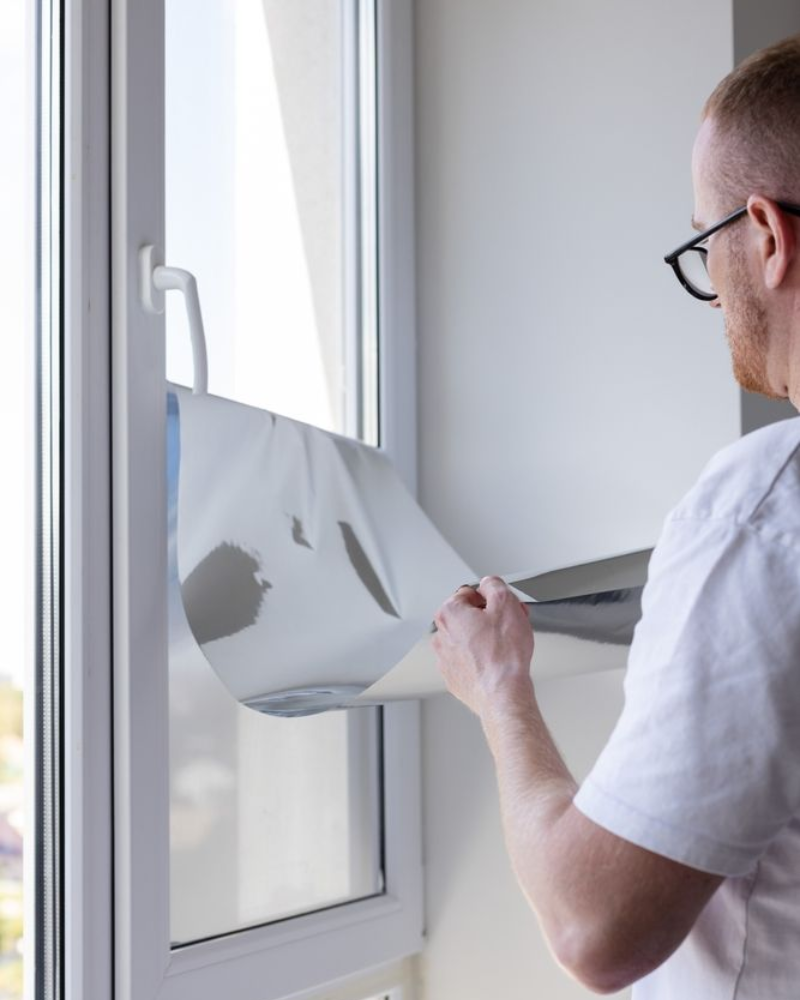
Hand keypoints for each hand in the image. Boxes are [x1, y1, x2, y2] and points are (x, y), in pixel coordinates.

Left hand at [433, 576, 533, 716]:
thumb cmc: (504, 655)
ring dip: (486, 639)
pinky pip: (468, 660)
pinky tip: (497, 663)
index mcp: (449, 613)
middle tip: (510, 627)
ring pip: (469, 638)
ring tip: (505, 648)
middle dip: (490, 618)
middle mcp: (441, 635)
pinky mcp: (453, 677)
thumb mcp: (507, 603)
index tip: (504, 610)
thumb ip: (494, 585)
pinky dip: (481, 659)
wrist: (504, 695)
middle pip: (469, 616)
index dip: (492, 600)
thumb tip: (489, 584)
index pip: (471, 593)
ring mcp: (445, 658)